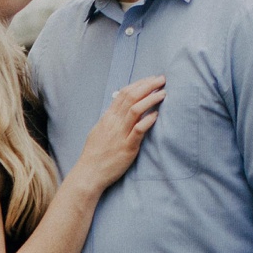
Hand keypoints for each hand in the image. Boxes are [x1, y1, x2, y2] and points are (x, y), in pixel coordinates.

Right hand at [70, 74, 165, 195]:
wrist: (89, 173)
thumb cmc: (95, 154)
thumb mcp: (99, 131)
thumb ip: (109, 119)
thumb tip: (117, 109)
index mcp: (107, 117)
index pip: (123, 93)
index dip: (138, 84)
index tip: (151, 79)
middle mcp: (113, 123)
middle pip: (131, 97)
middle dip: (147, 86)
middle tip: (161, 79)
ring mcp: (120, 134)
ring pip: (135, 110)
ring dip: (150, 99)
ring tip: (162, 93)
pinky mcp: (127, 147)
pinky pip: (138, 130)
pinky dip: (148, 121)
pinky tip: (156, 115)